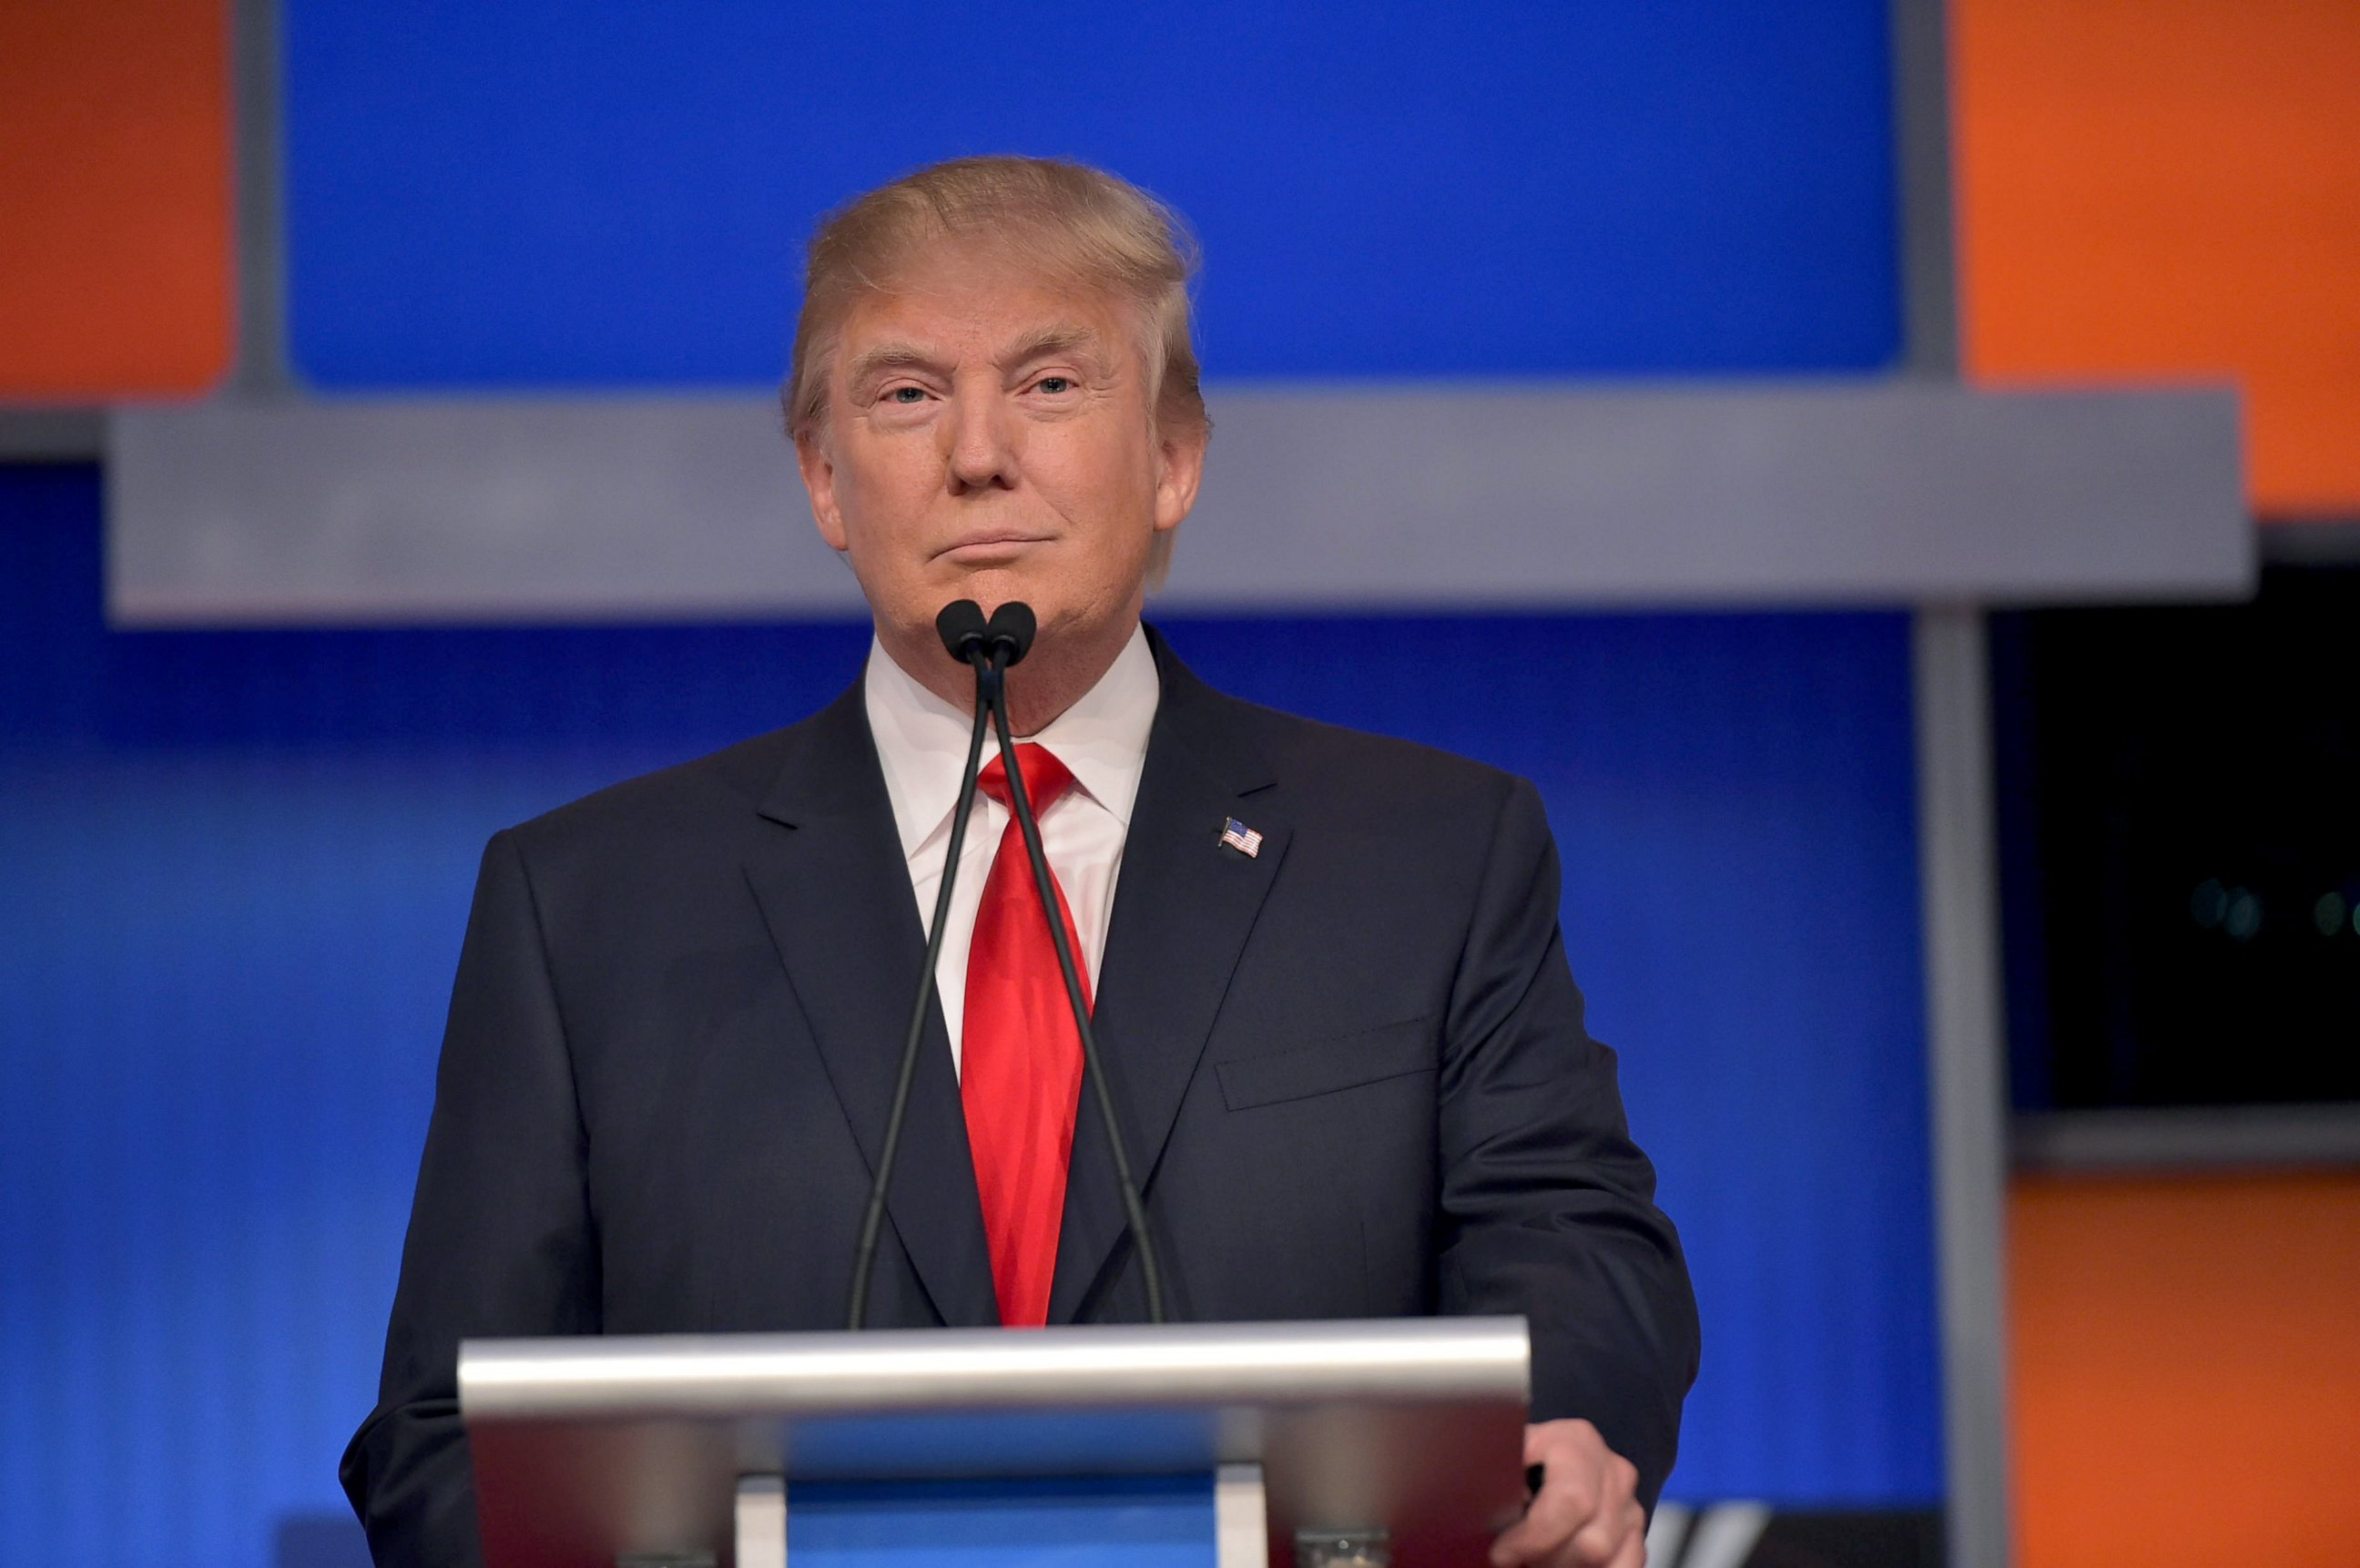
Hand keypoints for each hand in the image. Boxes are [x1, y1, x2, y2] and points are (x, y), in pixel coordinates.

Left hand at [1489, 1419, 1645, 1567]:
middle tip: (1516, 1557)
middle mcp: (1613, 1471)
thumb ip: (1495, 1474)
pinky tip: (1559, 1563)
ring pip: (1605, 1561)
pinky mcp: (1636, 1536)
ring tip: (1534, 1557)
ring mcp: (1629, 1505)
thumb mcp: (1499, 1459)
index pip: (1572, 1500)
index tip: (1501, 1554)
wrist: (1532, 1468)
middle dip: (1547, 1558)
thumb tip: (1487, 1495)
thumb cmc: (1510, 1466)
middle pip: (1592, 1541)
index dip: (1535, 1537)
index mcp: (1577, 1442)